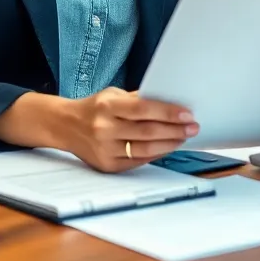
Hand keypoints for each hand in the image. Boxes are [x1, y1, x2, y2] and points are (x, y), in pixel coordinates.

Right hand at [63, 87, 198, 172]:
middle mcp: (105, 129)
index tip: (187, 114)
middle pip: (148, 132)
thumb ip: (138, 99)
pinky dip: (156, 154)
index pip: (143, 109)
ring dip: (169, 144)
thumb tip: (171, 103)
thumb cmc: (95, 108)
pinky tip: (167, 147)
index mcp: (107, 106)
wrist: (66, 126)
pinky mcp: (108, 165)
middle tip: (193, 127)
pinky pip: (138, 161)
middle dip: (175, 130)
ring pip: (145, 150)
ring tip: (183, 137)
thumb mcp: (113, 95)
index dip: (168, 112)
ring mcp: (105, 149)